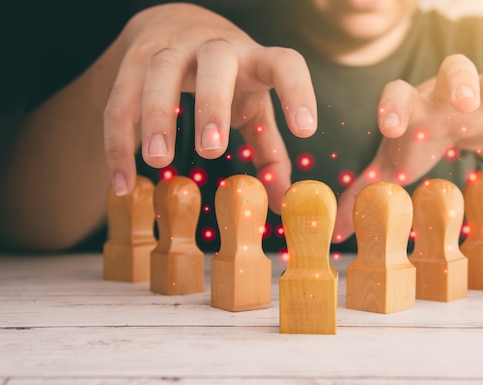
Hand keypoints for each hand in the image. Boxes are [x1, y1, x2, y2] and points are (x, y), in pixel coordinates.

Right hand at [103, 3, 316, 211]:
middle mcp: (215, 47)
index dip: (297, 92)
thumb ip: (269, 151)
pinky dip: (117, 142)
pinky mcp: (134, 59)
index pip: (285, 64)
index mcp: (254, 60)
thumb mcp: (253, 106)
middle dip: (213, 103)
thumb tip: (282, 204)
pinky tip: (122, 182)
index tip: (305, 131)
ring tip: (159, 160)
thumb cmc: (227, 77)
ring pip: (160, 71)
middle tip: (213, 149)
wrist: (174, 22)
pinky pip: (119, 100)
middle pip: (216, 62)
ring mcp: (172, 49)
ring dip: (157, 115)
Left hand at [332, 54, 482, 242]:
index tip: (387, 126)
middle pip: (454, 69)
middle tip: (460, 104)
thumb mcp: (395, 162)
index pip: (398, 93)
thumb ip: (367, 188)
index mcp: (414, 103)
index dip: (392, 106)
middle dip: (458, 83)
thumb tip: (335, 228)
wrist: (461, 121)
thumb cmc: (422, 136)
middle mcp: (449, 91)